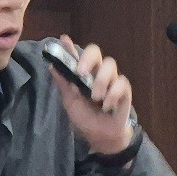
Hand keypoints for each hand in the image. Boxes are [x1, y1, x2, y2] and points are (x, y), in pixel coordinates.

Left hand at [49, 34, 135, 155]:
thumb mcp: (70, 101)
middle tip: (81, 72)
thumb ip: (63, 84)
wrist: (100, 136)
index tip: (63, 39)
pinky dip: (113, 94)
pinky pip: (122, 83)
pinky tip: (106, 105)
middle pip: (96, 52)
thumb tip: (52, 65)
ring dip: (101, 80)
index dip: (70, 47)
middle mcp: (98, 72)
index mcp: (83, 74)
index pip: (77, 56)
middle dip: (88, 58)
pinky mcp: (124, 91)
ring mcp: (112, 80)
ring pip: (110, 65)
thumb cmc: (85, 118)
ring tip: (95, 97)